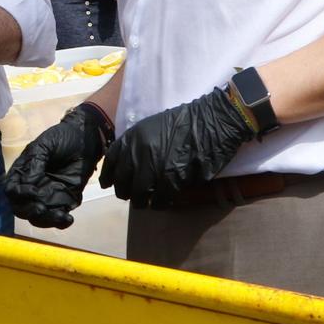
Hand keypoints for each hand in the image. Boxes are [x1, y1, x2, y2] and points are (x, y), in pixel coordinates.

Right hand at [6, 104, 112, 228]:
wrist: (87, 139)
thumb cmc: (62, 138)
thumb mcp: (45, 145)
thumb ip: (35, 164)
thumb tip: (27, 184)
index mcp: (22, 174)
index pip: (12, 191)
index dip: (19, 195)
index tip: (34, 191)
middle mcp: (31, 188)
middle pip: (22, 208)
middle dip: (30, 211)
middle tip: (42, 208)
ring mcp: (47, 197)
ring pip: (38, 217)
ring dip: (46, 220)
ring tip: (59, 216)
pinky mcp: (63, 201)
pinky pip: (57, 218)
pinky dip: (60, 223)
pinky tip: (67, 219)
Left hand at [99, 87, 253, 205]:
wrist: (213, 120)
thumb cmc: (186, 122)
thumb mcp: (153, 127)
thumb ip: (138, 144)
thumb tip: (130, 166)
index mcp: (133, 137)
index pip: (111, 162)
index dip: (109, 176)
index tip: (109, 184)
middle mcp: (138, 152)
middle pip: (123, 183)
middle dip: (126, 193)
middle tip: (133, 197)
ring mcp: (154, 166)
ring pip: (139, 194)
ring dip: (142, 202)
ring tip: (148, 203)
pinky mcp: (172, 178)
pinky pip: (159, 198)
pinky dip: (160, 203)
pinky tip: (163, 203)